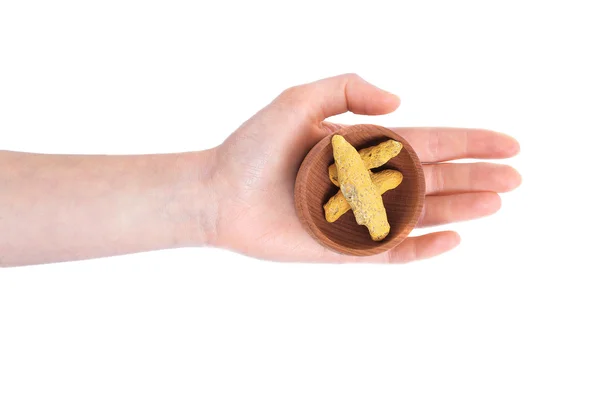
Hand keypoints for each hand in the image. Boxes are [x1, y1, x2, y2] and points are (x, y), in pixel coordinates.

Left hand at [209, 74, 520, 262]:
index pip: (429, 142)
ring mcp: (360, 216)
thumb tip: (400, 102)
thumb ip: (348, 88)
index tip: (507, 144)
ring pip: (422, 214)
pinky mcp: (345, 248)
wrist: (218, 194)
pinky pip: (393, 251)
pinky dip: (423, 247)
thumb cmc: (253, 147)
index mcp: (364, 146)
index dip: (469, 141)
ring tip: (497, 202)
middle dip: (477, 176)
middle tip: (516, 177)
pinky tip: (452, 238)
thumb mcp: (298, 100)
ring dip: (461, 208)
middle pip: (436, 178)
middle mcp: (368, 181)